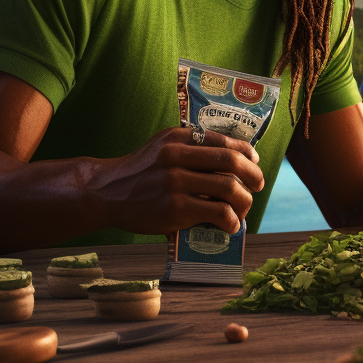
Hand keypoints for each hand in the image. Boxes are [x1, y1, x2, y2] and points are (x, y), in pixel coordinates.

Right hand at [89, 127, 264, 235]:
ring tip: (242, 210)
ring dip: (245, 201)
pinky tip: (230, 225)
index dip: (246, 153)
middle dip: (252, 175)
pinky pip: (217, 212)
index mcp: (178, 137)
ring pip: (228, 189)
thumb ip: (190, 146)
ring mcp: (175, 182)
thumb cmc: (138, 172)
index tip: (254, 162)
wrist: (104, 193)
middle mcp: (177, 155)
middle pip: (230, 162)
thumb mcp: (161, 146)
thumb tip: (232, 158)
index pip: (223, 141)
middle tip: (258, 185)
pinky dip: (231, 220)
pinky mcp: (174, 208)